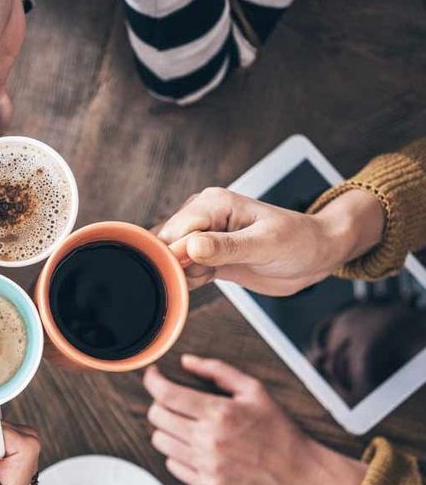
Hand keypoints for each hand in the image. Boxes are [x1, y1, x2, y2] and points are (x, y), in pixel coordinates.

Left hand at [143, 355, 365, 484]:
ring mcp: (206, 465)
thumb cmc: (277, 428)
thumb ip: (217, 370)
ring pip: (160, 440)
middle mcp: (208, 440)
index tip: (153, 375)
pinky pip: (171, 464)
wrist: (298, 473)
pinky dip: (176, 452)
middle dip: (160, 402)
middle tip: (173, 399)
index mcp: (219, 413)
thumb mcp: (254, 389)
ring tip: (185, 423)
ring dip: (166, 428)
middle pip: (157, 416)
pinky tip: (193, 444)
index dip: (152, 380)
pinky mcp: (207, 484)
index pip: (166, 394)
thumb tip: (186, 361)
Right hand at [156, 187, 383, 294]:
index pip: (177, 229)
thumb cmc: (300, 242)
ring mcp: (203, 236)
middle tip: (203, 278)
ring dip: (182, 275)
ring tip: (210, 277)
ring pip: (172, 259)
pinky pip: (184, 270)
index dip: (175, 254)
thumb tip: (191, 247)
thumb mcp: (266, 245)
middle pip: (167, 244)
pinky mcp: (207, 256)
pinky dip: (188, 281)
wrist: (317, 255)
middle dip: (176, 266)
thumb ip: (227, 247)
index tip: (189, 273)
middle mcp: (203, 216)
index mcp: (214, 203)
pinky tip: (207, 281)